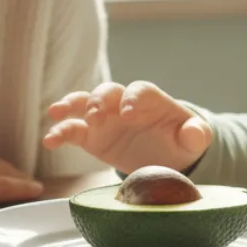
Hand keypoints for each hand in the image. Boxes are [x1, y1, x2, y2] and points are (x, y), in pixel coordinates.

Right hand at [42, 81, 211, 174]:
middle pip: (108, 91)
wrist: (166, 156)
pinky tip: (49, 141)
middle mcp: (124, 103)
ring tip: (57, 112)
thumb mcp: (194, 139)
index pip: (140, 90)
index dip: (133, 98)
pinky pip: (72, 130)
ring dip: (70, 105)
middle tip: (96, 117)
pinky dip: (60, 132)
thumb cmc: (180, 141)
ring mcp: (105, 118)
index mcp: (151, 101)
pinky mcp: (91, 136)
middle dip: (100, 101)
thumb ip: (196, 134)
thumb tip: (196, 133)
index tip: (128, 114)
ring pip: (84, 103)